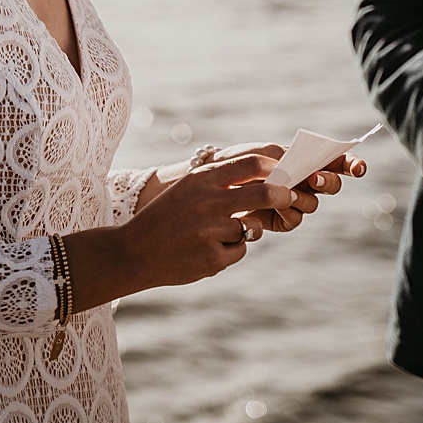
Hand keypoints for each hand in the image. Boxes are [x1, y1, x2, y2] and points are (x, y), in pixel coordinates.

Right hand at [120, 152, 295, 285]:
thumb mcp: (189, 188)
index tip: (286, 172)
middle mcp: (208, 203)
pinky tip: (206, 250)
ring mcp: (210, 232)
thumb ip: (223, 179)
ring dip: (246, 230)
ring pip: (252, 227)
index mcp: (202, 180)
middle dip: (283, 196)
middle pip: (264, 194)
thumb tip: (270, 173)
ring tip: (215, 234)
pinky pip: (240, 250)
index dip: (276, 167)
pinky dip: (231, 250)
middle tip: (289, 198)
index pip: (252, 163)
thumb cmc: (166, 216)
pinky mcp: (212, 259)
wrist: (133, 252)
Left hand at [234, 146, 368, 233]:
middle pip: (332, 183)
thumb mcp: (257, 153)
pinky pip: (295, 217)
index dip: (350, 163)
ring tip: (288, 192)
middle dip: (329, 180)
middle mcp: (304, 181)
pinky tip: (277, 206)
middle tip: (314, 178)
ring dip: (304, 196)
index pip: (334, 160)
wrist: (212, 187)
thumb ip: (280, 156)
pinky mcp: (282, 219)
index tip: (359, 168)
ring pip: (314, 203)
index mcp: (304, 159)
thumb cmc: (236, 164)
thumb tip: (298, 168)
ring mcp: (295, 201)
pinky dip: (289, 211)